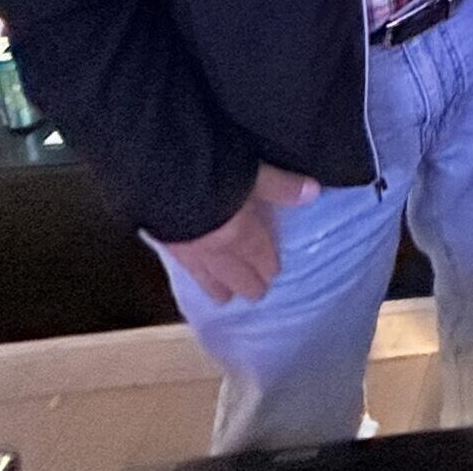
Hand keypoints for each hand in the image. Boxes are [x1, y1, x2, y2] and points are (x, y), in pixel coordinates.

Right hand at [162, 162, 319, 304]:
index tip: (272, 276)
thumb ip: (282, 186)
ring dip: (216, 287)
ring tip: (222, 298)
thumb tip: (314, 193)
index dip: (267, 266)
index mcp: (241, 235)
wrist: (159, 178)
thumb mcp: (255, 173)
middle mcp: (214, 249)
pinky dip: (192, 273)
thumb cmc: (213, 174)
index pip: (258, 256)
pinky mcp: (161, 242)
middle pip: (233, 274)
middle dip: (245, 285)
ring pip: (204, 277)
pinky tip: (189, 270)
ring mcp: (186, 249)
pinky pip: (182, 266)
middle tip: (253, 295)